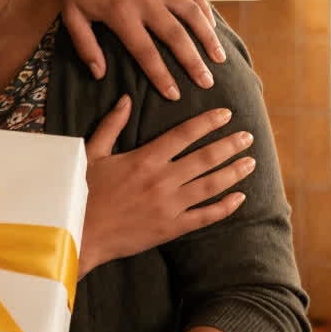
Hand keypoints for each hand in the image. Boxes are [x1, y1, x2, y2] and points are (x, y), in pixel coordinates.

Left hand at [50, 0, 223, 99]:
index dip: (161, 76)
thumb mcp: (71, 15)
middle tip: (207, 84)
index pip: (145, 52)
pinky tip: (212, 29)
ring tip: (219, 59)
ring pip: (192, 13)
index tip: (175, 95)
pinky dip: (205, 11)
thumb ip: (85, 46)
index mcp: (119, 12)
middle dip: (193, 63)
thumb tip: (100, 75)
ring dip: (208, 38)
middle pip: (175, 36)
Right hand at [77, 98, 253, 275]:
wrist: (80, 232)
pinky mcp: (171, 228)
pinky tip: (239, 198)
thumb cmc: (82, 192)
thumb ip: (111, 125)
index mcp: (144, 159)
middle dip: (230, 145)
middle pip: (205, 158)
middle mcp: (162, 180)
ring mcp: (169, 205)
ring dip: (233, 173)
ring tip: (251, 162)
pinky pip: (205, 217)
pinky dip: (225, 208)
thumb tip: (125, 99)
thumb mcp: (92, 153)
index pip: (184, 134)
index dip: (207, 122)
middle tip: (248, 136)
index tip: (226, 114)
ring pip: (211, 186)